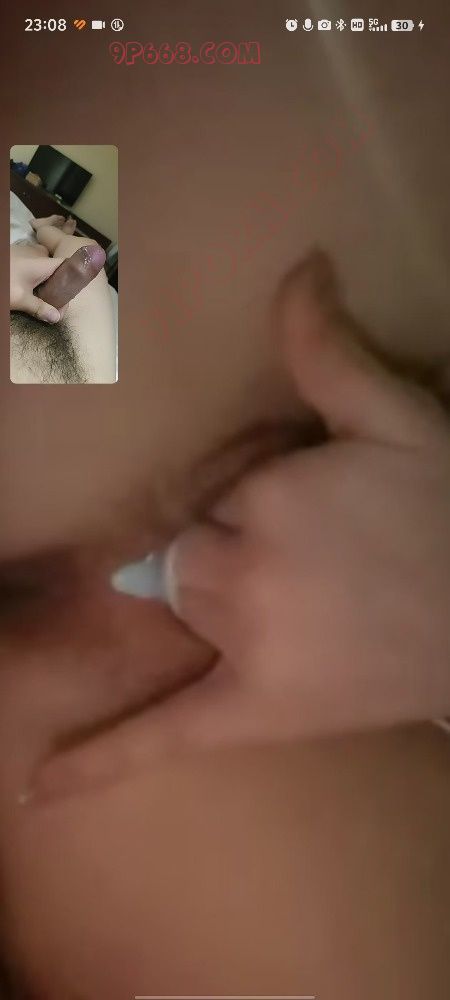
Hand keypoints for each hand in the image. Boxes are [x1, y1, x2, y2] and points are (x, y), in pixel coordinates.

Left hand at [10, 250, 65, 322]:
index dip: (72, 282)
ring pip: (44, 266)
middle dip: (57, 285)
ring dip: (45, 281)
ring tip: (42, 298)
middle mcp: (38, 253)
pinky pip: (33, 264)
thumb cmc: (4, 283)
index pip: (68, 266)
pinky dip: (35, 276)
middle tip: (54, 303)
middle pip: (56, 268)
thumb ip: (40, 308)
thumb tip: (57, 318)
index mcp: (43, 262)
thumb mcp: (21, 299)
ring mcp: (26, 251)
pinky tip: (28, 288)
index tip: (67, 298)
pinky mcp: (16, 254)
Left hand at [33, 254, 449, 799]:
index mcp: (267, 495)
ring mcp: (246, 645)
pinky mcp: (257, 709)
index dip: (255, 487)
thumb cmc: (448, 511)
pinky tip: (36, 787)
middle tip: (315, 550)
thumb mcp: (399, 418)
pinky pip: (166, 733)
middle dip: (236, 538)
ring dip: (221, 592)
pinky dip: (98, 761)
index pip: (213, 483)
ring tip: (305, 593)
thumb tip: (300, 264)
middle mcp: (244, 571)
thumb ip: (331, 351)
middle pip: (191, 544)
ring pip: (187, 603)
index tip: (310, 498)